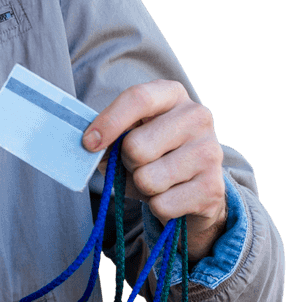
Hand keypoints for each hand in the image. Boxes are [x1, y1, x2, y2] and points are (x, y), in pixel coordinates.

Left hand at [83, 80, 226, 261]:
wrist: (194, 188)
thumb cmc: (152, 154)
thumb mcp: (129, 135)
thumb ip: (109, 136)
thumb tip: (92, 145)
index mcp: (172, 95)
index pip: (138, 98)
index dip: (108, 122)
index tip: (88, 143)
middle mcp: (197, 116)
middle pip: (136, 146)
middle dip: (126, 162)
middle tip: (137, 163)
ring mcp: (210, 151)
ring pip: (148, 180)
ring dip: (142, 186)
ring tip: (157, 179)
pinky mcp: (214, 188)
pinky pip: (162, 205)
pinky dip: (158, 206)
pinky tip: (172, 196)